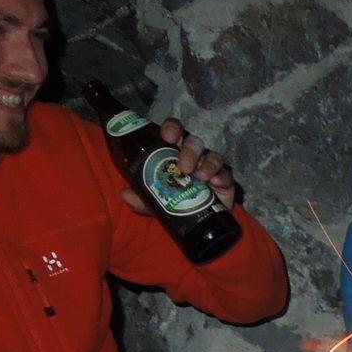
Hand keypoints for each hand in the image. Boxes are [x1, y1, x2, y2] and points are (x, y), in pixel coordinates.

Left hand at [119, 118, 238, 214]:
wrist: (196, 223)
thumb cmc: (173, 202)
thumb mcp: (153, 201)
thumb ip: (141, 197)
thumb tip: (125, 194)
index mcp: (173, 152)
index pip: (174, 131)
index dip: (172, 129)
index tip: (168, 137)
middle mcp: (193, 156)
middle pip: (193, 142)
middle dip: (189, 151)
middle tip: (183, 168)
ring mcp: (210, 167)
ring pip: (212, 156)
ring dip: (208, 164)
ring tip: (202, 177)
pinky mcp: (224, 181)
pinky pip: (226, 174)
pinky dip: (222, 176)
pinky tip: (216, 183)